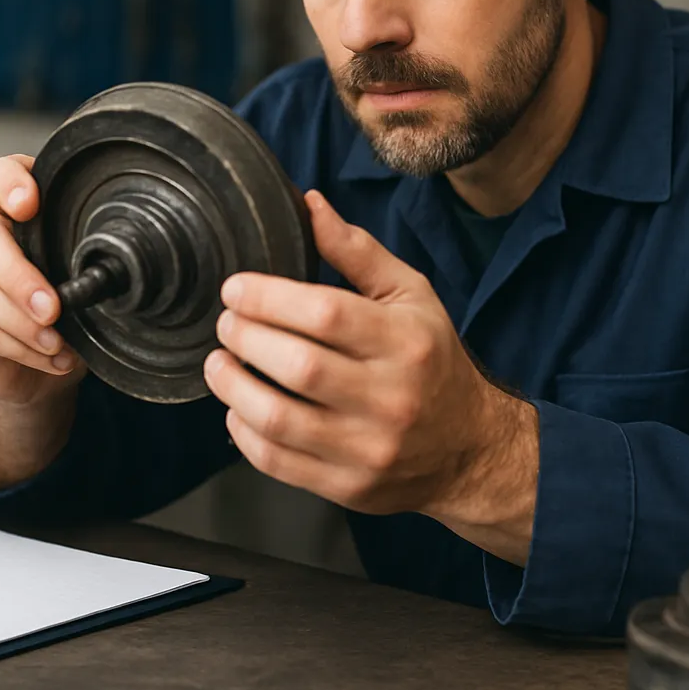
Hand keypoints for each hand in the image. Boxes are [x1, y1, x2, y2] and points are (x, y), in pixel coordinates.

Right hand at [0, 154, 84, 408]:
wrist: (35, 362)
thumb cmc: (61, 301)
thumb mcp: (78, 273)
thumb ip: (82, 257)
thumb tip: (108, 272)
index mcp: (10, 203)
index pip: (0, 174)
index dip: (11, 183)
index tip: (29, 204)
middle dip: (21, 278)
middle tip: (53, 308)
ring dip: (23, 323)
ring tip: (57, 343)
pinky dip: (16, 347)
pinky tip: (47, 356)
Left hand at [204, 191, 537, 558]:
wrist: (469, 448)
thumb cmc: (433, 362)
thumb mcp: (410, 295)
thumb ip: (357, 252)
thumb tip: (309, 204)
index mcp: (405, 341)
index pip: (325, 314)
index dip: (268, 298)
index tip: (235, 289)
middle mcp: (390, 396)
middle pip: (297, 366)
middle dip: (245, 338)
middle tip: (226, 324)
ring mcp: (369, 447)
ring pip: (280, 419)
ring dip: (233, 387)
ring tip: (219, 364)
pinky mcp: (349, 486)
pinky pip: (279, 461)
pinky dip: (244, 433)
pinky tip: (238, 409)